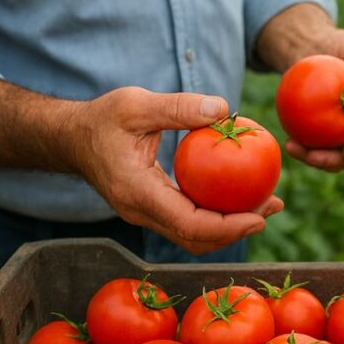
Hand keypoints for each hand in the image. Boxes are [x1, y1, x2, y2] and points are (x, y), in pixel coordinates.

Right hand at [71, 87, 283, 254]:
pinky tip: (241, 194)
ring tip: (266, 204)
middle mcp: (141, 212)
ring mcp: (145, 215)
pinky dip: (217, 215)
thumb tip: (224, 109)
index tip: (258, 217)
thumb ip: (177, 107)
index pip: (188, 224)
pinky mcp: (152, 210)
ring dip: (231, 226)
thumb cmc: (101, 119)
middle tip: (272, 206)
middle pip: (196, 239)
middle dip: (238, 230)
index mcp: (136, 192)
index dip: (227, 227)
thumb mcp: (135, 104)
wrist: (71, 139)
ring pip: (194, 236)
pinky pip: (189, 222)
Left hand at [255, 3, 343, 171]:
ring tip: (293, 149)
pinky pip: (322, 148)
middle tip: (312, 158)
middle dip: (337, 161)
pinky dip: (306, 150)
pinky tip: (288, 143)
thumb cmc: (336, 45)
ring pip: (339, 155)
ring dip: (317, 160)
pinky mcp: (332, 134)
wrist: (316, 51)